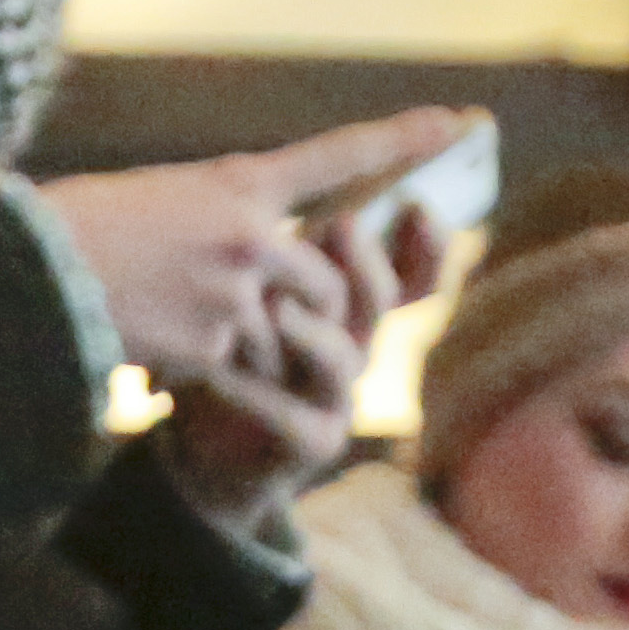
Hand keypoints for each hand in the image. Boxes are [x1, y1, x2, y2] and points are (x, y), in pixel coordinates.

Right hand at [40, 105, 472, 386]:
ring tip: (182, 338)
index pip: (339, 156)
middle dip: (306, 308)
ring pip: (282, 332)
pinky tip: (157, 361)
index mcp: (235, 182)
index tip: (460, 122)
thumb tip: (242, 247)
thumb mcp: (154, 199)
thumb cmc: (71, 231)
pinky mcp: (214, 347)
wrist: (30, 277)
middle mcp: (251, 233)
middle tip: (265, 320)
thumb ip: (211, 218)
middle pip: (321, 278)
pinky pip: (236, 372)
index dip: (404, 139)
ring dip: (249, 349)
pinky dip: (207, 377)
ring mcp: (238, 293)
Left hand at [163, 199, 447, 526]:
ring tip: (275, 305)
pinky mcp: (312, 442)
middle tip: (342, 222)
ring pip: (343, 356)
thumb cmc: (232, 352)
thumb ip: (288, 245)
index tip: (418, 200)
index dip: (427, 241)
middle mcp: (358, 346)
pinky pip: (291, 415)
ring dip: (312, 328)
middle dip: (364, 261)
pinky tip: (217, 372)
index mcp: (354, 303)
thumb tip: (305, 183)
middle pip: (381, 300)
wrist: (201, 446)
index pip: (413, 269)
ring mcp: (339, 397)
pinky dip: (254, 392)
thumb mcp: (260, 288)